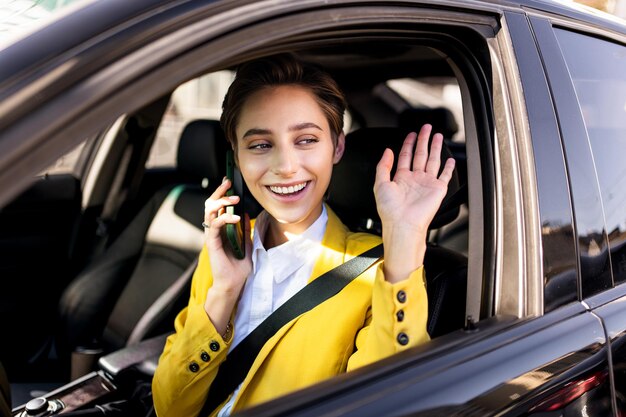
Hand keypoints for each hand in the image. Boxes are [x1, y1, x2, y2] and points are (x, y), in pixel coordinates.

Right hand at [203, 178, 251, 332]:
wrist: (234, 284)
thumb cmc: (239, 267)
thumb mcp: (247, 244)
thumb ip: (245, 230)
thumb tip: (247, 214)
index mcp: (222, 229)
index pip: (219, 206)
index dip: (222, 193)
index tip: (229, 181)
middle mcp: (214, 230)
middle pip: (211, 205)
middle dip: (219, 192)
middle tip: (229, 183)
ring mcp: (212, 236)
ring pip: (209, 212)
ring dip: (222, 202)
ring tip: (234, 199)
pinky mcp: (212, 243)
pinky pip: (215, 225)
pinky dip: (225, 218)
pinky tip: (236, 217)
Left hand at [374, 124, 454, 281]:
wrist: (403, 224)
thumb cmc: (390, 209)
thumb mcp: (380, 184)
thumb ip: (383, 166)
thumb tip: (388, 151)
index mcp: (401, 178)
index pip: (405, 156)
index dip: (408, 144)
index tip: (411, 134)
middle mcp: (415, 180)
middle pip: (420, 154)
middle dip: (423, 140)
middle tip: (426, 128)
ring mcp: (427, 184)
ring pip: (432, 161)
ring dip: (435, 148)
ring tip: (438, 135)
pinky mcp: (438, 189)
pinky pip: (445, 176)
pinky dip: (449, 168)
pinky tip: (450, 160)